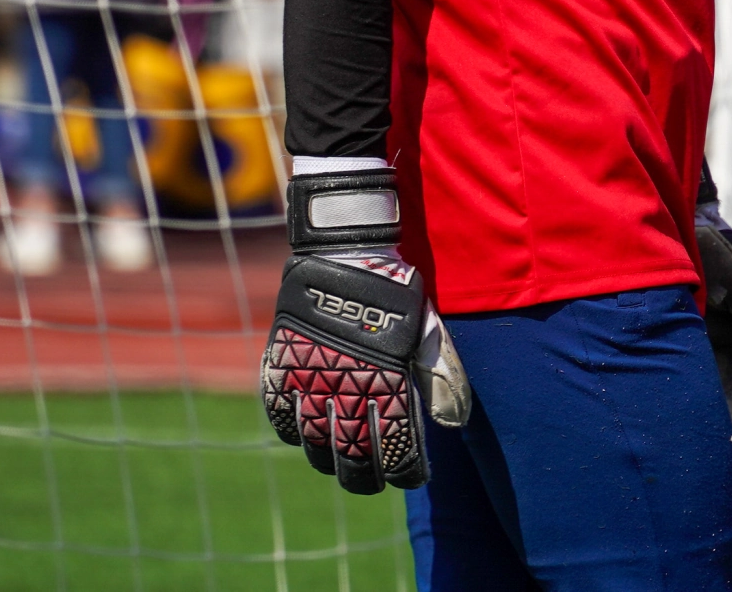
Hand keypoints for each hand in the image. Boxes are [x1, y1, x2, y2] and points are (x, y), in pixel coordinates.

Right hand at [259, 170, 470, 493]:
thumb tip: (451, 423)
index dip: (404, 472)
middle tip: (371, 482)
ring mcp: (309, 378)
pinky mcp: (280, 366)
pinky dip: (291, 431)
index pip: (396, 449)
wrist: (346, 251)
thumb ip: (441, 377)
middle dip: (364, 477)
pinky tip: (304, 434)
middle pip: (351, 456)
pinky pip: (280, 416)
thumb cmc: (396, 292)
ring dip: (328, 459)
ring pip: (314, 443)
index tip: (409, 478)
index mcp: (389, 381)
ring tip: (340, 463)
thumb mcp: (427, 331)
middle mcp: (346, 387)